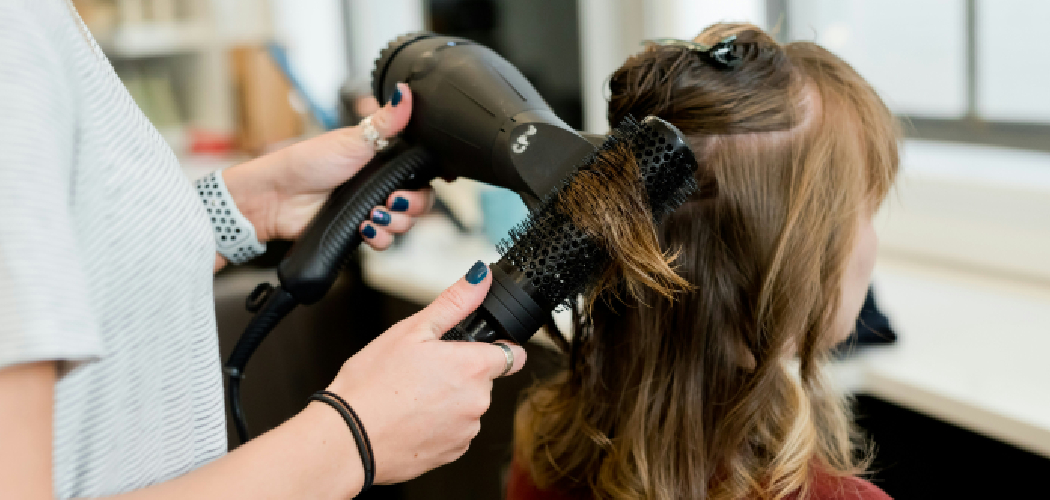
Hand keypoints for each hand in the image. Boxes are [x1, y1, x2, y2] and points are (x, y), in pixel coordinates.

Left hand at [221, 82, 433, 250]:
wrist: (277, 197)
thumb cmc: (308, 162)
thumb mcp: (353, 139)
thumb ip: (386, 121)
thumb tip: (406, 91)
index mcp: (383, 161)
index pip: (420, 175)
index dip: (424, 183)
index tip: (413, 184)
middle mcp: (380, 185)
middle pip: (419, 202)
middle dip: (412, 206)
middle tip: (392, 200)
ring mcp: (371, 208)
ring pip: (404, 224)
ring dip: (395, 224)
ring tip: (373, 216)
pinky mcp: (359, 230)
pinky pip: (384, 242)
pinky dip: (380, 239)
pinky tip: (364, 229)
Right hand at [325, 262, 526, 483]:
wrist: (348, 439)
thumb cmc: (372, 384)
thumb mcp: (411, 330)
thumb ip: (454, 303)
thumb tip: (480, 278)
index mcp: (472, 368)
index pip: (513, 355)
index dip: (495, 347)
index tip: (474, 349)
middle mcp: (478, 402)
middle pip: (484, 380)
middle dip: (461, 373)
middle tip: (422, 370)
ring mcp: (466, 431)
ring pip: (468, 406)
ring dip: (449, 400)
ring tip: (410, 396)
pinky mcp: (452, 453)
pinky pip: (454, 432)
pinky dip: (438, 425)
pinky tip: (410, 418)